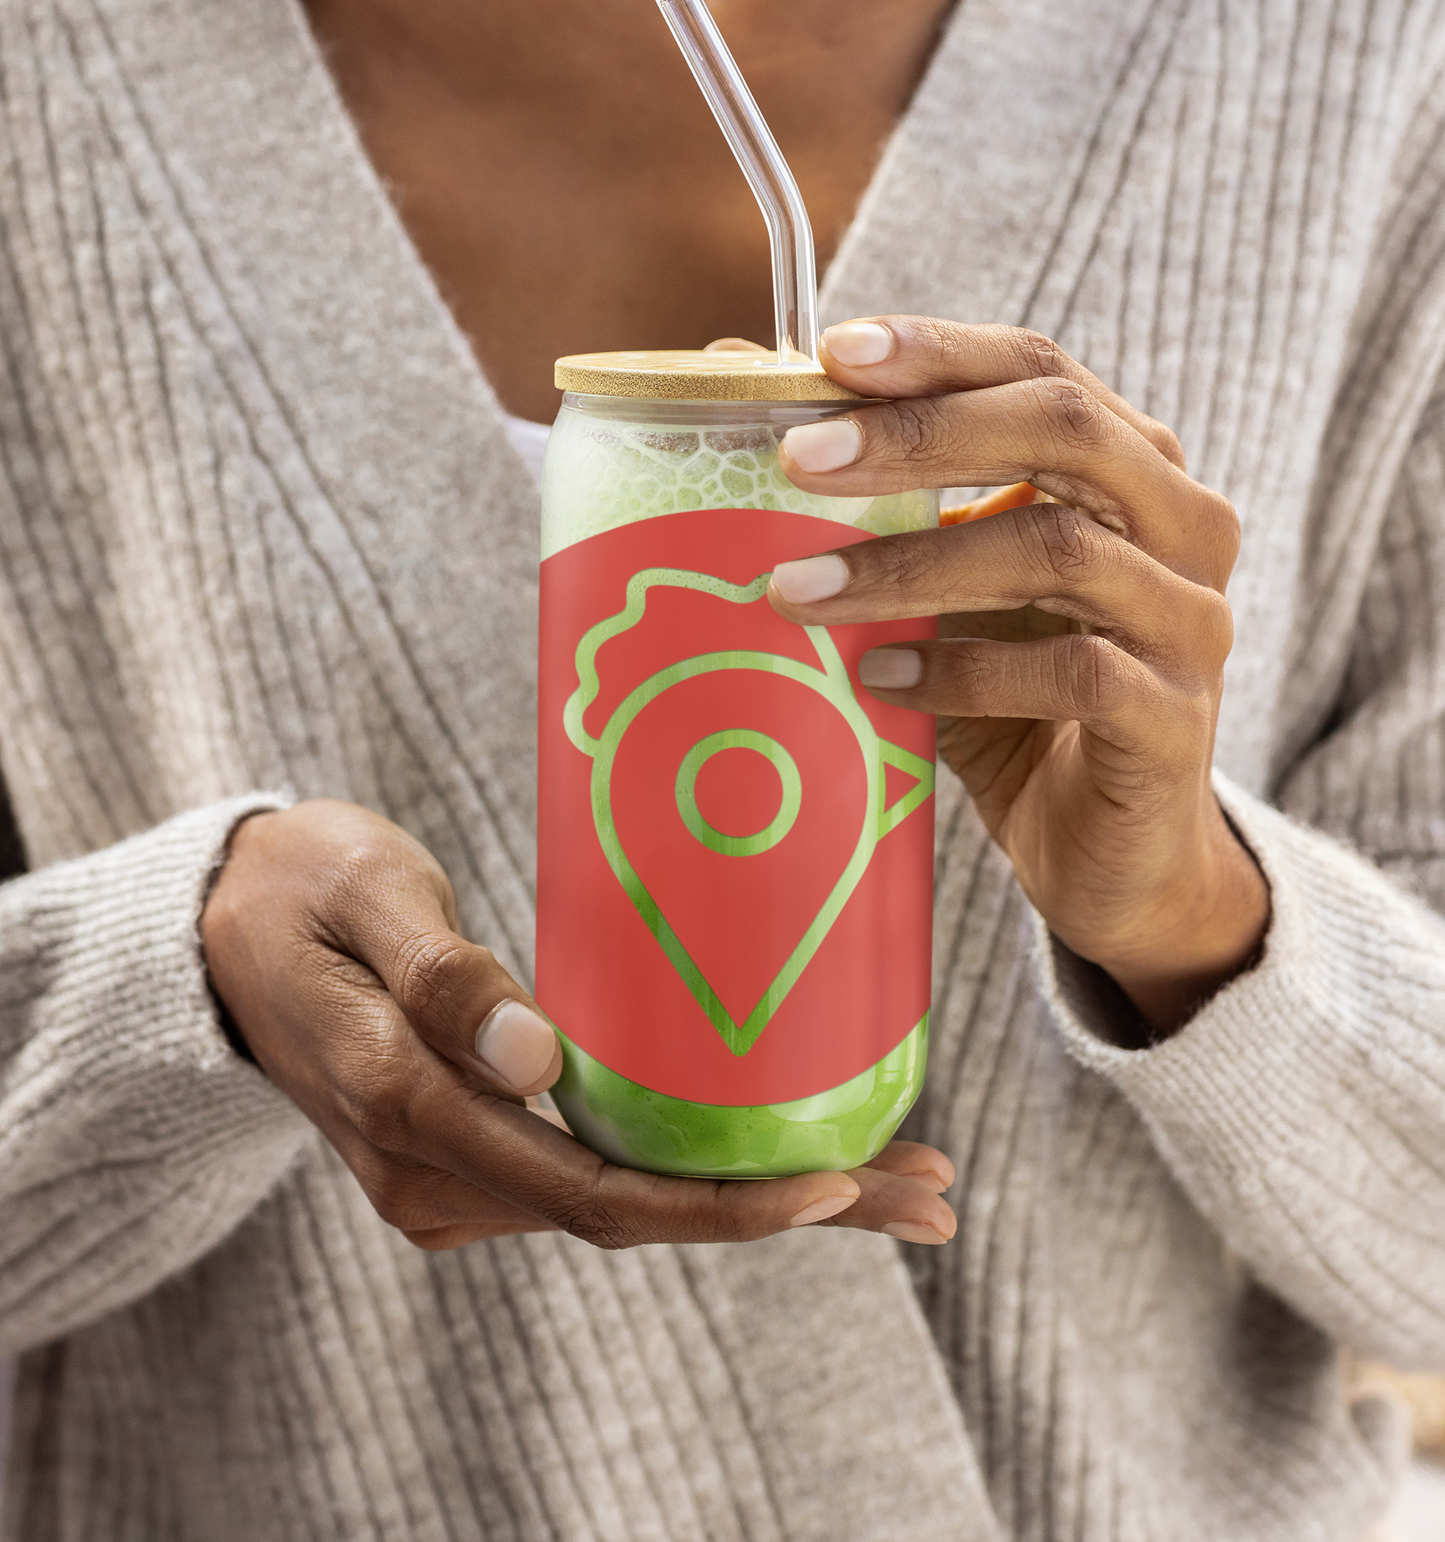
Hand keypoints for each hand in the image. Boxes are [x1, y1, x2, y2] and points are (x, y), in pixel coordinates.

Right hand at [201, 800, 956, 1249]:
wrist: (224, 921)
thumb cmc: (300, 885)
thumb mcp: (361, 898)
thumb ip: (442, 975)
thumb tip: (537, 1059)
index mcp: (409, 1113)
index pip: (590, 1192)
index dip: (719, 1202)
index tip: (834, 1183)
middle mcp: (436, 1169)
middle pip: (636, 1215)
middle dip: (789, 1212)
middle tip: (929, 1194)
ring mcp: (457, 1167)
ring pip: (631, 1202)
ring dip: (765, 1196)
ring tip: (902, 1177)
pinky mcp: (480, 1139)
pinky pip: (604, 1172)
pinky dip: (706, 1171)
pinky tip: (790, 1151)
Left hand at [769, 318, 1268, 1033]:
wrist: (1114, 853)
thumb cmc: (1018, 697)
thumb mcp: (946, 588)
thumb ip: (876, 495)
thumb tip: (739, 367)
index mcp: (1131, 463)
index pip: (1041, 369)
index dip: (942, 353)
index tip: (834, 352)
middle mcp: (1182, 522)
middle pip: (1064, 429)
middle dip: (924, 435)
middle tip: (800, 457)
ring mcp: (1189, 619)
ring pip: (1059, 551)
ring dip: (912, 566)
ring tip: (798, 588)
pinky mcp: (1173, 717)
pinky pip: (1071, 672)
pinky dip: (962, 670)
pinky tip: (877, 681)